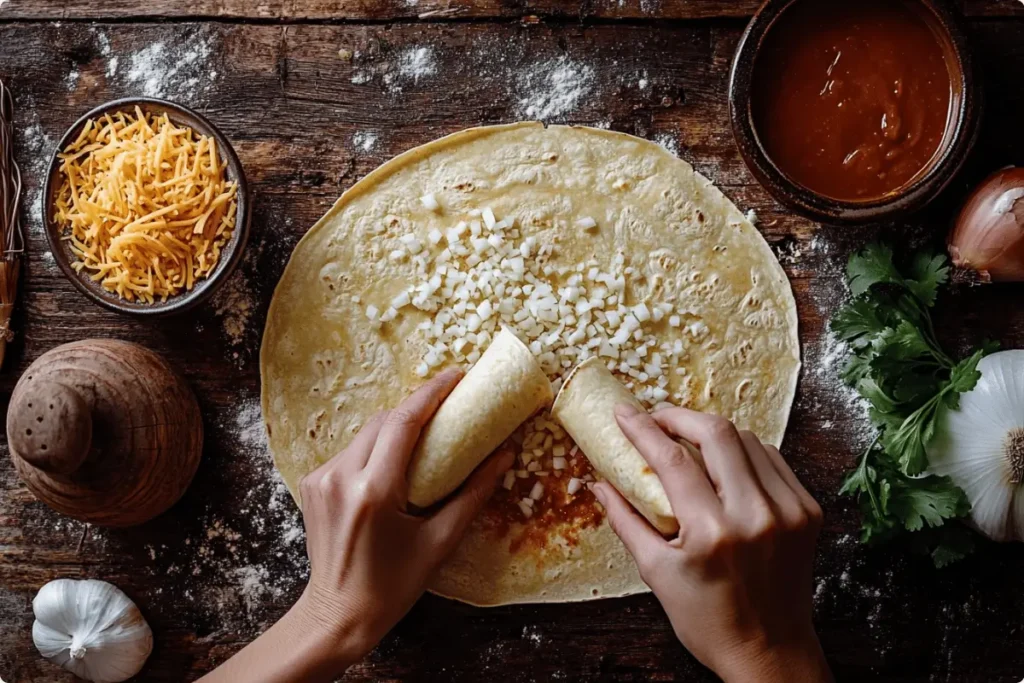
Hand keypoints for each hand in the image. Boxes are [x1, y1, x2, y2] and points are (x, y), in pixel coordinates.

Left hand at [295, 367, 513, 664]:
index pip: (404, 422)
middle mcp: (341, 476)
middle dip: (416, 410)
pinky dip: (374, 450)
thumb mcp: (439, 542)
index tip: (456, 376)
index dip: (432, 393)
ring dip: (394, 430)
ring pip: (365, 433)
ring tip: (423, 440)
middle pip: (384, 420)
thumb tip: (504, 456)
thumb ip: (473, 494)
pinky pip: (350, 451)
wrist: (336, 615)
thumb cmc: (393, 586)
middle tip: (447, 410)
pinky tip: (391, 468)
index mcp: (374, 490)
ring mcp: (321, 479)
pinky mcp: (312, 484)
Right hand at [593, 405, 829, 682]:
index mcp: (712, 534)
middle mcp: (755, 515)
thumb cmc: (709, 621)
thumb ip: (626, 522)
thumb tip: (598, 484)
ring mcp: (788, 510)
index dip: (643, 429)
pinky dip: (744, 451)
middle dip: (679, 416)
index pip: (672, 460)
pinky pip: (772, 459)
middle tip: (656, 418)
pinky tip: (724, 460)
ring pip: (748, 439)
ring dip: (712, 432)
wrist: (771, 654)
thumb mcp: (657, 574)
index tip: (624, 413)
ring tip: (687, 439)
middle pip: (716, 433)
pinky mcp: (808, 510)